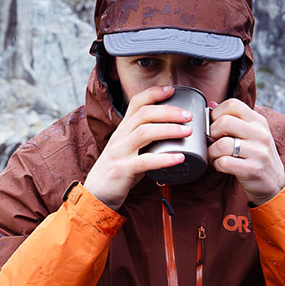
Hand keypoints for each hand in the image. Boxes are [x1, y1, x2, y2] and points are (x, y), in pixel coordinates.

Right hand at [83, 85, 193, 209]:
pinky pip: (146, 161)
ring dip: (169, 129)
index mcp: (122, 129)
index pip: (136, 102)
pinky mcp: (122, 170)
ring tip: (187, 131)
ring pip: (145, 132)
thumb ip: (143, 141)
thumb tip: (169, 133)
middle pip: (144, 114)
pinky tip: (180, 158)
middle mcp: (120, 137)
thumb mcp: (128, 150)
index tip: (172, 90)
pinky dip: (165, 158)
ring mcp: (120, 152)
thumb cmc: (116, 172)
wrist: (95, 195)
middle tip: (188, 116)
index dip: (154, 93)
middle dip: (169, 111)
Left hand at [207, 99, 284, 204]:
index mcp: (258, 121)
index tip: (214, 125)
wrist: (274, 184)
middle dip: (211, 133)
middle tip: (212, 142)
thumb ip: (232, 118)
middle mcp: (261, 133)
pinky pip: (224, 163)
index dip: (217, 113)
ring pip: (222, 144)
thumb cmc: (256, 157)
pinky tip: (221, 166)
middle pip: (224, 122)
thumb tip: (210, 103)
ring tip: (216, 156)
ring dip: (212, 152)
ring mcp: (259, 151)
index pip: (233, 104)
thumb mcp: (250, 134)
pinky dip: (217, 165)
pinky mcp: (253, 169)